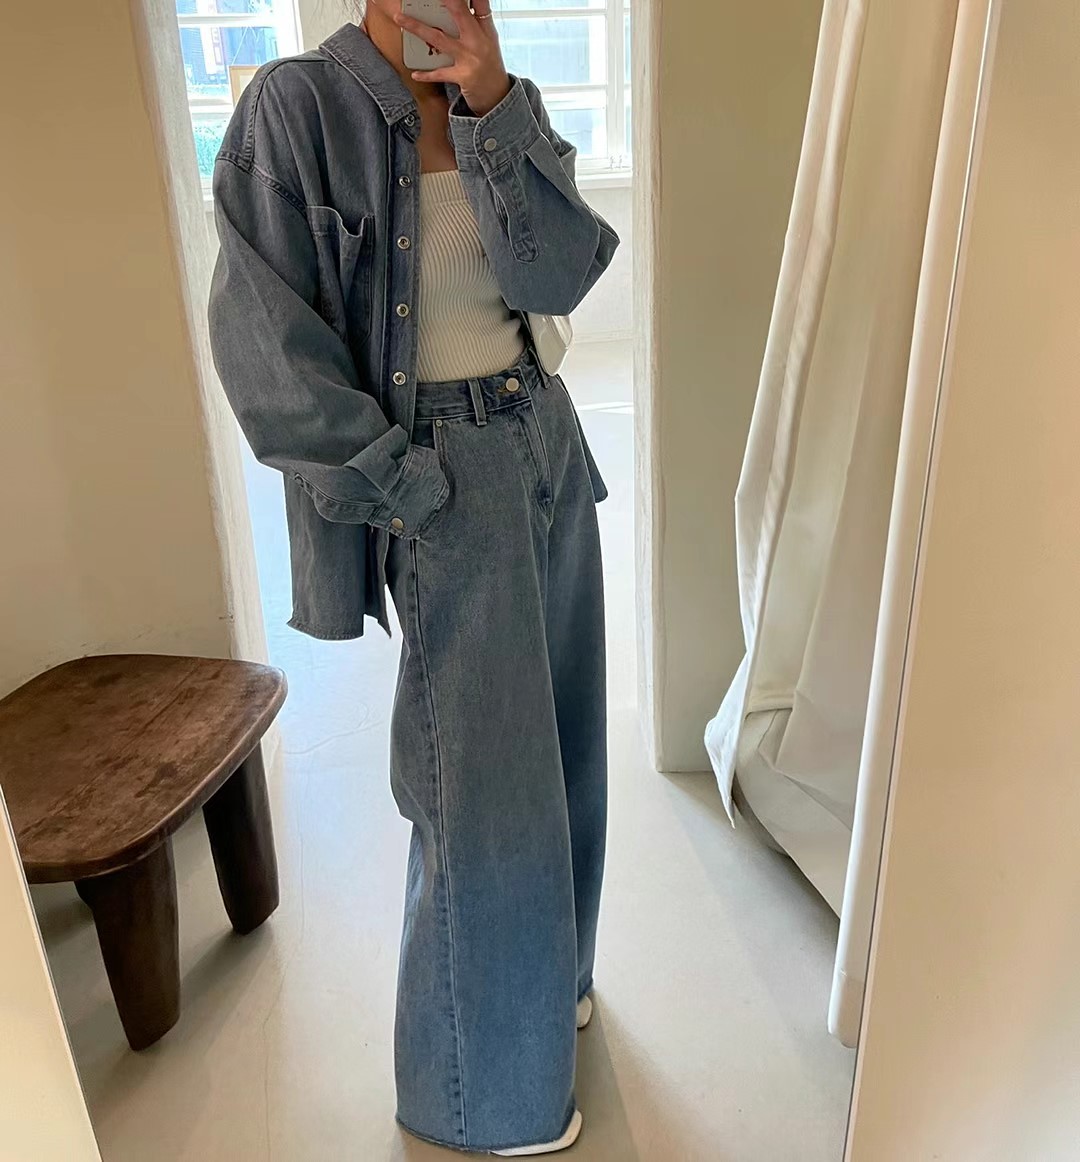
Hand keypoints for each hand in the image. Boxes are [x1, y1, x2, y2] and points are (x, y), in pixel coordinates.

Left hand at [395, 0, 511, 116]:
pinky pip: (440, 74)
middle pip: (459, 13)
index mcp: (486, 28)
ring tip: (400, 19)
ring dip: (417, 28)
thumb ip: (476, 19)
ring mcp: (470, 58)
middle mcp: (478, 40)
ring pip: (439, 38)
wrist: (497, 95)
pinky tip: (415, 74)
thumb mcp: (488, 39)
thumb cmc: (489, 64)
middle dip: (446, 0)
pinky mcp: (463, 76)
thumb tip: (463, 4)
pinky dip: (427, 74)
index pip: (480, 2)